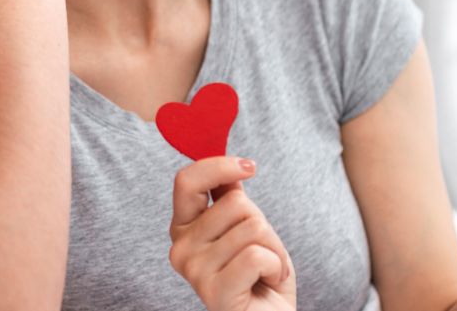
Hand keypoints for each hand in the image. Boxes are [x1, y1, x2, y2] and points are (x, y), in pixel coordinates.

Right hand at [169, 157, 295, 310]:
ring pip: (252, 227)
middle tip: (262, 251)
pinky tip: (267, 282)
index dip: (219, 166)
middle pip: (235, 203)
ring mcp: (194, 271)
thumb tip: (232, 164)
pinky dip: (276, 266)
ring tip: (265, 270)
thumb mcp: (246, 227)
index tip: (250, 167)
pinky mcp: (214, 292)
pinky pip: (257, 255)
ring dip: (274, 249)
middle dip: (263, 224)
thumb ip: (230, 198)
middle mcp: (180, 248)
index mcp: (183, 228)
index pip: (187, 181)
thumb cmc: (259, 275)